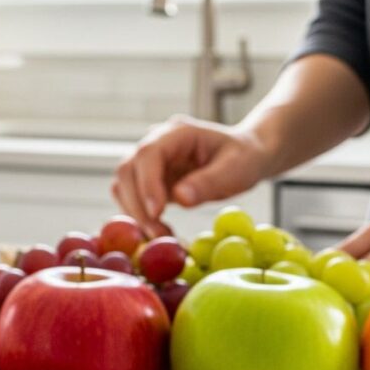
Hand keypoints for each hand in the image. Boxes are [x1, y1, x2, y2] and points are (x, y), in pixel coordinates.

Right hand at [112, 115, 270, 236]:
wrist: (245, 157)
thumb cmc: (244, 158)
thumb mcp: (236, 169)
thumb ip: (210, 182)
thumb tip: (180, 198)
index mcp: (178, 132)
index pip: (148, 153)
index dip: (147, 183)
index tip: (157, 213)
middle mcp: (157, 143)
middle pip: (128, 171)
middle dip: (138, 206)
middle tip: (158, 235)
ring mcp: (151, 162)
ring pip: (124, 186)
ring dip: (136, 214)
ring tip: (163, 236)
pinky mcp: (150, 180)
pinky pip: (133, 199)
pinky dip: (140, 217)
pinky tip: (161, 232)